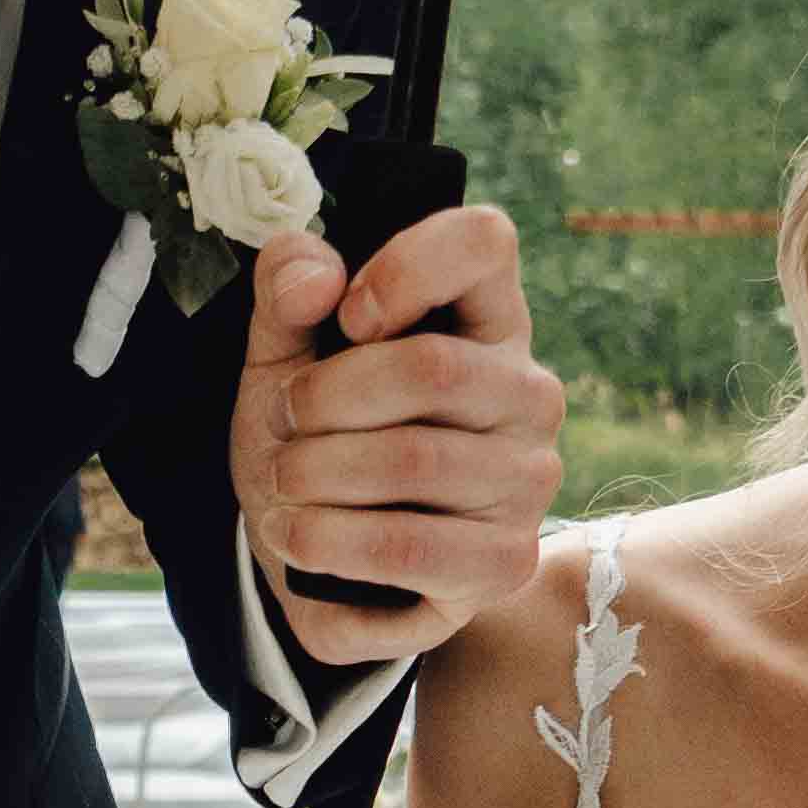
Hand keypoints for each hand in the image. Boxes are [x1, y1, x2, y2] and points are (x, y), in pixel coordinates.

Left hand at [233, 205, 562, 669]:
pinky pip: (406, 545)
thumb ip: (285, 293)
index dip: (404, 267)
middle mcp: (526, 394)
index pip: (485, 242)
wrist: (318, 564)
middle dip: (324, 399)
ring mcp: (526, 480)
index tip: (343, 318)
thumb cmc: (317, 440)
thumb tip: (313, 278)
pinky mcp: (504, 562)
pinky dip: (325, 539)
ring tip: (284, 484)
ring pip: (411, 460)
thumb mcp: (281, 356)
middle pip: (432, 367)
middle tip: (283, 423)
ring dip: (313, 474)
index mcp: (485, 319)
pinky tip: (297, 535)